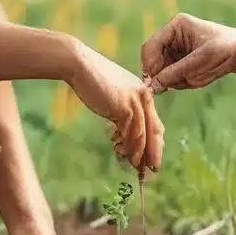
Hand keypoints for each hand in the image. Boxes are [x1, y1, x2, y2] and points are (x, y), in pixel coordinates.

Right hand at [67, 43, 163, 170]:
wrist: (80, 65)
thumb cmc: (91, 81)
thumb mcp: (112, 97)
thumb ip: (121, 113)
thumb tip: (122, 136)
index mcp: (143, 94)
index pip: (154, 123)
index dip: (155, 143)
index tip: (151, 158)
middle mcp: (144, 97)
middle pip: (155, 130)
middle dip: (154, 152)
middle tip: (152, 169)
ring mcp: (136, 101)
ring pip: (143, 134)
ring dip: (140, 153)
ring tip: (135, 166)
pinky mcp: (125, 106)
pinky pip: (132, 132)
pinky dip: (130, 146)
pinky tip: (125, 154)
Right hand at [141, 13, 235, 92]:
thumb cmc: (223, 50)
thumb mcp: (199, 61)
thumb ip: (175, 73)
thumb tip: (152, 87)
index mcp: (175, 26)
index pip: (150, 46)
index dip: (149, 65)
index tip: (154, 83)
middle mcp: (171, 36)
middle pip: (152, 59)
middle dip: (162, 74)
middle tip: (173, 85)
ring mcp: (174, 49)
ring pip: (160, 71)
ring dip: (173, 79)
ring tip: (193, 78)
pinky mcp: (178, 60)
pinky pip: (170, 76)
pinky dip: (179, 81)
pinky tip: (194, 78)